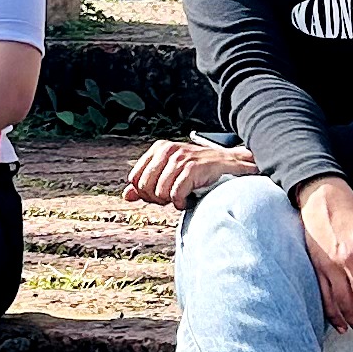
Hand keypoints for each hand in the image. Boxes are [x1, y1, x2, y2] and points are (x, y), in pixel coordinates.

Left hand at [124, 137, 256, 211]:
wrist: (226, 164)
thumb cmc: (195, 170)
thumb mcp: (168, 173)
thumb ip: (145, 184)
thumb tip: (126, 196)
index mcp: (158, 149)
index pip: (135, 178)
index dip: (144, 192)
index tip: (159, 194)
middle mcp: (167, 151)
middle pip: (145, 186)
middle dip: (156, 198)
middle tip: (170, 198)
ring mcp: (180, 159)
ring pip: (159, 192)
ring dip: (170, 201)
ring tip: (180, 197)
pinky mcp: (192, 168)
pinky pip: (176, 195)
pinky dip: (181, 203)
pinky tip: (187, 200)